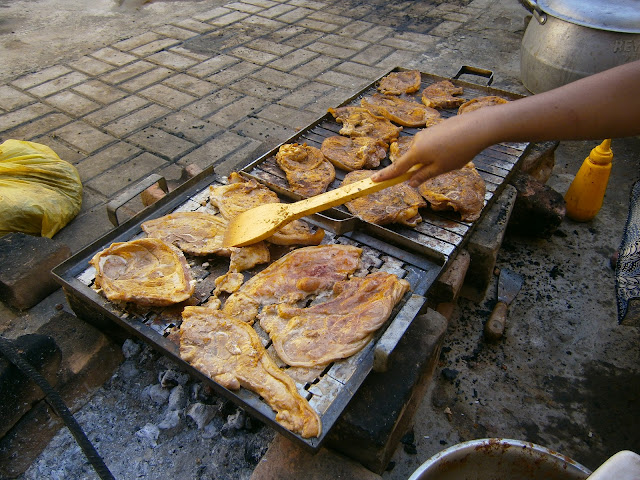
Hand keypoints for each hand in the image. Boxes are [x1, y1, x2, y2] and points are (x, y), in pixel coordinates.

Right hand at [372, 113, 491, 186]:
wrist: (476, 127)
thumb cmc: (458, 151)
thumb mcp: (441, 169)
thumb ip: (423, 176)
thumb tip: (410, 182)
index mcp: (416, 153)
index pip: (397, 168)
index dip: (385, 176)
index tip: (373, 180)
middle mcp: (417, 141)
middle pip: (411, 159)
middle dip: (418, 168)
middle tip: (436, 171)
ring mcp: (426, 133)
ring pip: (422, 152)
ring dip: (431, 159)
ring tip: (451, 159)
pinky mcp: (435, 128)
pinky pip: (431, 144)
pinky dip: (437, 150)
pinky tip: (453, 150)